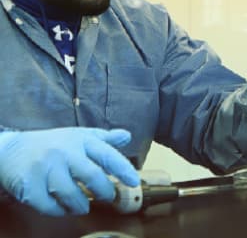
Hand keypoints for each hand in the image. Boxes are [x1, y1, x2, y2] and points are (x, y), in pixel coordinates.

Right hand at [0, 127, 139, 215]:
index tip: (134, 181)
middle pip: (92, 176)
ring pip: (71, 194)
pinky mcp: (29, 185)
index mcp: (80, 140)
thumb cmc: (53, 144)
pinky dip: (59, 211)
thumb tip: (127, 136)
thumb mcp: (79, 136)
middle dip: (104, 191)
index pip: (106, 154)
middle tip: (107, 197)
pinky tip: (62, 207)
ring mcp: (45, 168)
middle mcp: (64, 152)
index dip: (123, 169)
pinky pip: (50, 206)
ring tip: (83, 206)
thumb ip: (104, 139)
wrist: (11, 149)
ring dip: (81, 205)